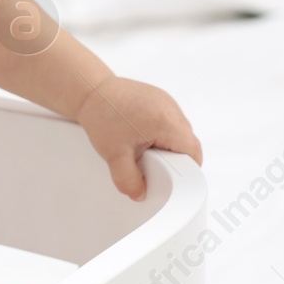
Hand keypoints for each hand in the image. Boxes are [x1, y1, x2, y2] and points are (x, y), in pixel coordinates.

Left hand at [76, 75, 202, 199]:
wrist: (90, 89)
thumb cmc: (102, 114)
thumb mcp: (114, 155)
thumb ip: (129, 180)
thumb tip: (140, 194)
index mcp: (165, 121)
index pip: (193, 149)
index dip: (190, 168)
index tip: (179, 179)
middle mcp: (170, 108)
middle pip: (187, 141)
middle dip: (175, 158)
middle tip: (156, 166)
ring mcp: (165, 100)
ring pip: (180, 130)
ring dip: (169, 144)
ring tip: (147, 150)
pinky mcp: (159, 97)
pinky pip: (170, 120)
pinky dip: (162, 131)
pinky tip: (144, 137)